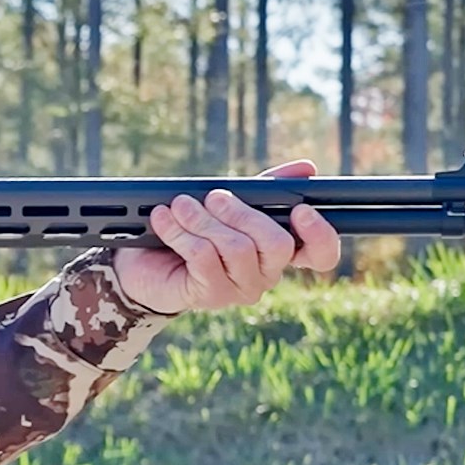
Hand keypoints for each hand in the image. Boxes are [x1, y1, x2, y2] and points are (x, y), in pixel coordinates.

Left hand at [114, 159, 341, 314]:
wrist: (144, 262)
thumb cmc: (193, 229)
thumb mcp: (229, 204)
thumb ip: (267, 188)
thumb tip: (306, 168)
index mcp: (278, 250)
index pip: (320, 254)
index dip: (320, 234)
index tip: (301, 209)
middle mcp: (266, 274)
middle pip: (276, 243)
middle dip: (242, 212)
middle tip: (213, 197)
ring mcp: (240, 289)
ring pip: (236, 247)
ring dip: (202, 218)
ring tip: (180, 205)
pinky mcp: (210, 296)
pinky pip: (203, 256)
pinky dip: (179, 231)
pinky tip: (164, 220)